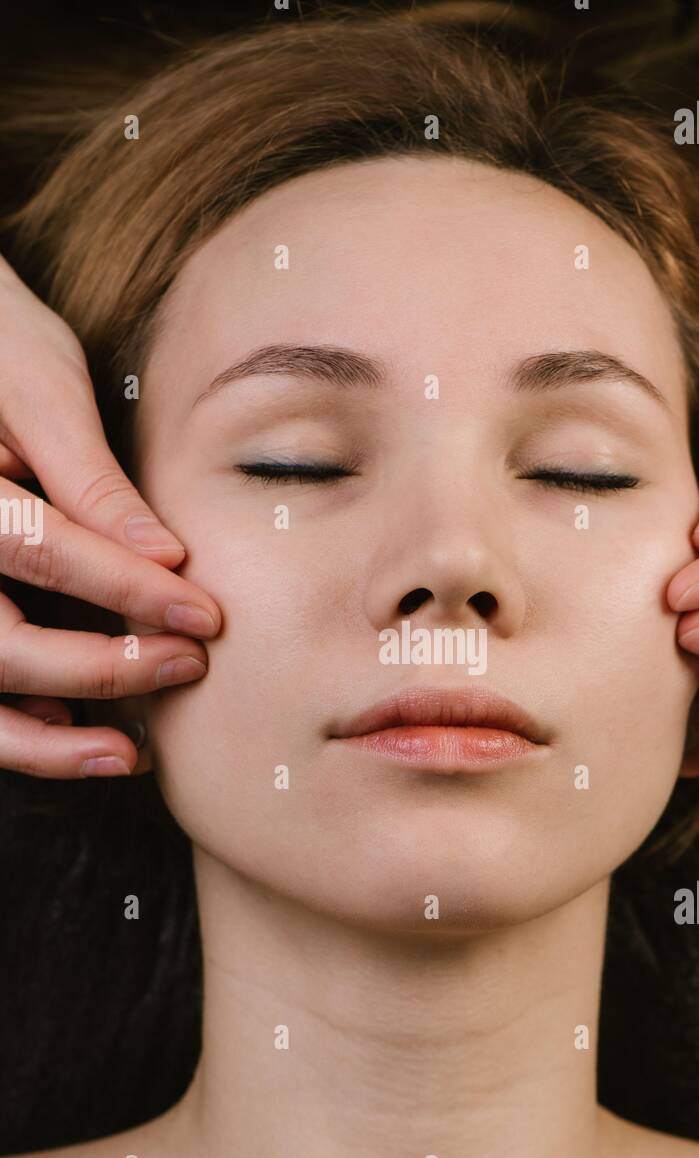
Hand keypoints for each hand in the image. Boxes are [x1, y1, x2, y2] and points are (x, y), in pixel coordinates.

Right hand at [0, 255, 221, 777]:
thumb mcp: (42, 389)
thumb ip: (92, 477)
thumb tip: (166, 557)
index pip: (42, 550)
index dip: (128, 590)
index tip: (205, 617)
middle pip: (0, 643)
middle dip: (101, 668)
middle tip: (188, 666)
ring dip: (45, 740)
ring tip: (125, 755)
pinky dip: (13, 727)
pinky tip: (72, 735)